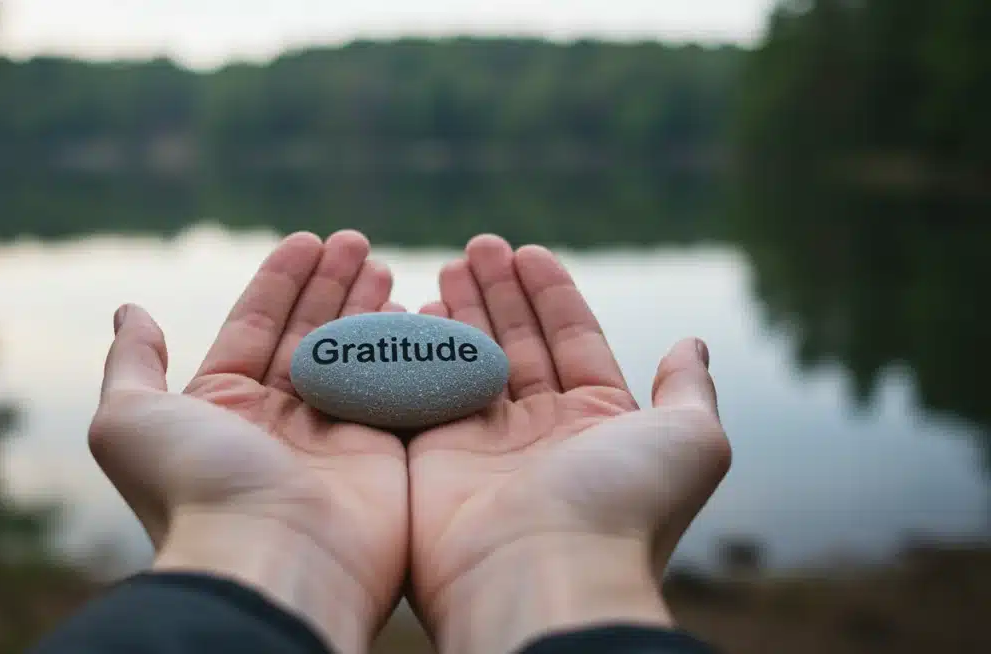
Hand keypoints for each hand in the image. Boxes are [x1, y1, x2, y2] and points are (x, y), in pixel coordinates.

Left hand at [89, 231, 407, 653]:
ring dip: (369, 308)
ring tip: (383, 263)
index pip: (256, 328)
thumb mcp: (130, 419)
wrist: (270, 560)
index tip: (308, 241)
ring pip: (354, 357)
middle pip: (310, 334)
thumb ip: (133, 363)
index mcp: (223, 409)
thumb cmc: (195, 488)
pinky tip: (415, 309)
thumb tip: (130, 310)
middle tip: (357, 242)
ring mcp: (333, 439)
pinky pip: (394, 390)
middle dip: (332, 285)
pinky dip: (405, 350)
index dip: (280, 282)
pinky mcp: (381, 455)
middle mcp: (278, 422)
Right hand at [408, 235, 730, 653]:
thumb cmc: (622, 505)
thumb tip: (693, 342)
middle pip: (518, 343)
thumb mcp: (691, 440)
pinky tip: (415, 307)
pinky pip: (428, 391)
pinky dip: (421, 350)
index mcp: (600, 423)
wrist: (544, 574)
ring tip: (448, 263)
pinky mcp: (436, 457)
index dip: (552, 294)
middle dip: (500, 292)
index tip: (528, 252)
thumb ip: (687, 388)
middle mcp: (543, 432)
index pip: (573, 340)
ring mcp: (486, 444)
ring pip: (471, 361)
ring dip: (461, 310)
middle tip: (477, 245)